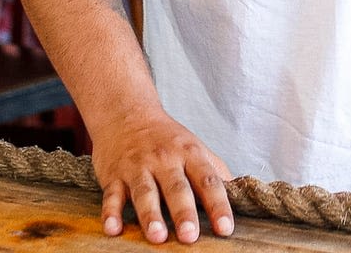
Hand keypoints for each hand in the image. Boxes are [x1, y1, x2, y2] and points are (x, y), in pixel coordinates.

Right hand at [88, 105, 234, 243]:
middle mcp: (164, 160)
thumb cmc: (167, 139)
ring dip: (150, 215)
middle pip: (176, 188)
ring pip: (144, 192)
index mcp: (189, 154)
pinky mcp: (114, 175)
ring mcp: (137, 167)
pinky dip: (110, 212)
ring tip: (158, 236)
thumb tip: (240, 195)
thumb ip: (216, 172)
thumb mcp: (195, 148)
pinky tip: (113, 229)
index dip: (218, 205)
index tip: (225, 228)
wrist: (126, 113)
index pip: (208, 181)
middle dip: (183, 212)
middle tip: (190, 236)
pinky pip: (112, 195)